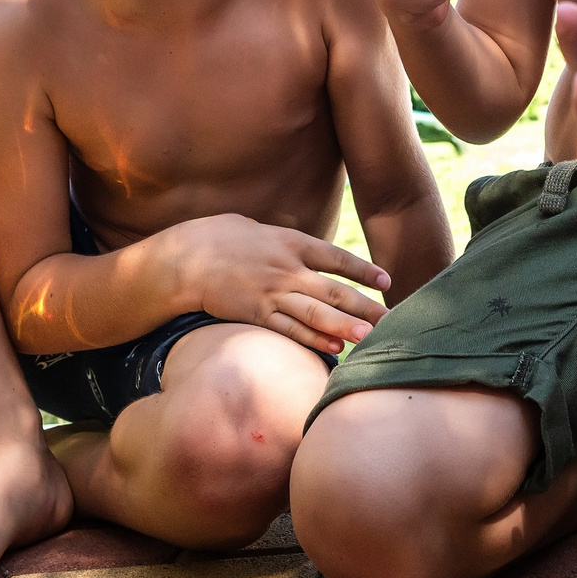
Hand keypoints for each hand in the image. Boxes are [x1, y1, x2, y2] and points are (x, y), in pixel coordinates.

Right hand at [163, 214, 390, 356]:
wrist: (184, 259)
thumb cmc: (219, 237)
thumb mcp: (258, 229)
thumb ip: (285, 242)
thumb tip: (305, 252)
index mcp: (291, 243)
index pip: (337, 258)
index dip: (364, 270)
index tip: (386, 282)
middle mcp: (287, 269)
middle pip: (334, 291)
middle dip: (365, 306)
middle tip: (392, 320)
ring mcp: (272, 294)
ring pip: (317, 314)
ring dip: (346, 327)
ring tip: (371, 337)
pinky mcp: (256, 315)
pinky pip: (291, 330)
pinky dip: (314, 340)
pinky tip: (334, 348)